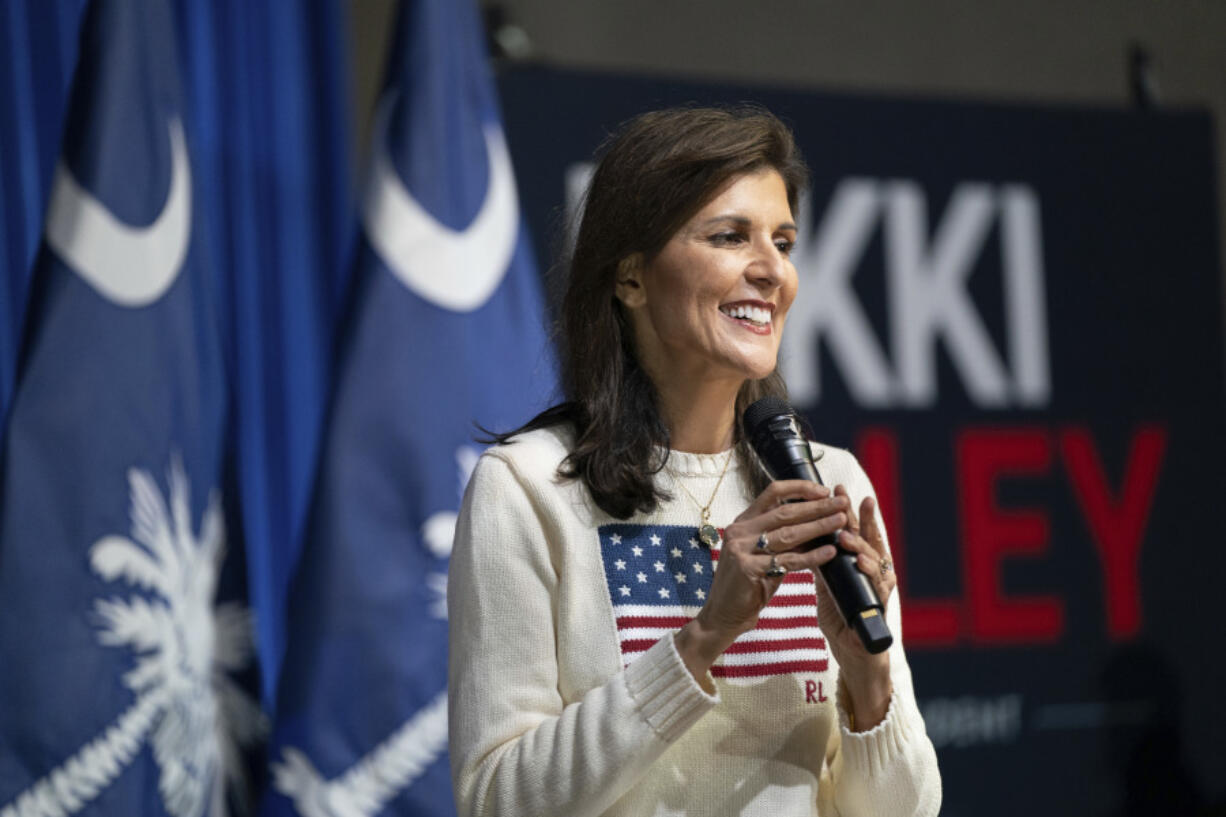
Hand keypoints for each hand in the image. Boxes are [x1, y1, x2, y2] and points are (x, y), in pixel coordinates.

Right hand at [674, 480, 846, 680]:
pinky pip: (787, 561)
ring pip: (788, 534)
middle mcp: (739, 531)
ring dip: (819, 526)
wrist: (723, 615)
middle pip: (785, 512)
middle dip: (817, 506)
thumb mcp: (763, 556)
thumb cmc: (748, 585)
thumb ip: (784, 540)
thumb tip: (818, 525)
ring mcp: (741, 549)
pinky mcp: (748, 570)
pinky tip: (830, 552)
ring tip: (841, 522)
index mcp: (743, 522)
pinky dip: (812, 557)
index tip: (824, 490)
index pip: (772, 493)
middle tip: (841, 503)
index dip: (800, 488)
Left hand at [814, 485, 894, 729]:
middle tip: (848, 498)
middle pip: (868, 538)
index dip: (846, 510)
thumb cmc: (840, 615)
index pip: (853, 530)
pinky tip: (861, 561)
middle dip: (858, 517)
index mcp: (858, 563)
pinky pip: (877, 585)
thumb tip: (805, 536)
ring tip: (848, 532)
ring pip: (875, 559)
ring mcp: (879, 587)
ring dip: (861, 544)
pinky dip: (869, 572)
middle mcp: (873, 571)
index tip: (837, 489)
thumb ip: (822, 561)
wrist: (851, 650)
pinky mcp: (881, 606)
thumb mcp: (827, 583)